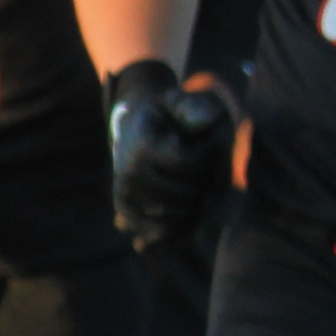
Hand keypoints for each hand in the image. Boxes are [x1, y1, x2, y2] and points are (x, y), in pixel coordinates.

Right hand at [106, 63, 237, 248]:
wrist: (133, 128)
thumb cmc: (163, 115)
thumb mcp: (177, 102)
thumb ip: (193, 108)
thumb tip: (209, 119)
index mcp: (141, 146)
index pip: (189, 164)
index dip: (206, 155)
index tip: (203, 144)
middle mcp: (128, 174)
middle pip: (186, 192)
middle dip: (203, 181)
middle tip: (201, 165)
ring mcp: (125, 196)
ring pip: (177, 215)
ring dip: (195, 204)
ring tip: (191, 181)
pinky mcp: (127, 213)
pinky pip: (158, 232)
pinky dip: (178, 228)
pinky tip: (186, 214)